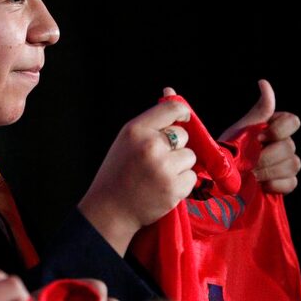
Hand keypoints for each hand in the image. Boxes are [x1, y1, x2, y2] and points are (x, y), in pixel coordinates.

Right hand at [79, 97, 196, 254]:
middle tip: (157, 161)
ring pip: (190, 157)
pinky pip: (192, 178)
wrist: (109, 209)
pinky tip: (162, 188)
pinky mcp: (174, 188)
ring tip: (158, 176)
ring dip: (180, 167)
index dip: (183, 113)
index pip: (172, 109)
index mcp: (136, 130)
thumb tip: (170, 91)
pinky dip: (182, 184)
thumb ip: (151, 121)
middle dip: (176, 147)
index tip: (184, 119)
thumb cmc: (118, 173)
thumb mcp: (127, 141)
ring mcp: (163, 167)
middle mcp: (150, 145)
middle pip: (184, 135)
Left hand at [218, 79, 300, 193]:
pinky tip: (261, 184)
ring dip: (269, 170)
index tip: (258, 136)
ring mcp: (286, 164)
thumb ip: (258, 111)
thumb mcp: (241, 128)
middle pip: (290, 146)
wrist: (219, 176)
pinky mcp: (284, 183)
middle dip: (267, 156)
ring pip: (293, 164)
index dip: (279, 130)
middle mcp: (284, 144)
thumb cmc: (230, 148)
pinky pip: (292, 182)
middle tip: (249, 162)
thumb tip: (264, 82)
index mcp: (274, 127)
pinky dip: (276, 184)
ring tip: (251, 173)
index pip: (293, 121)